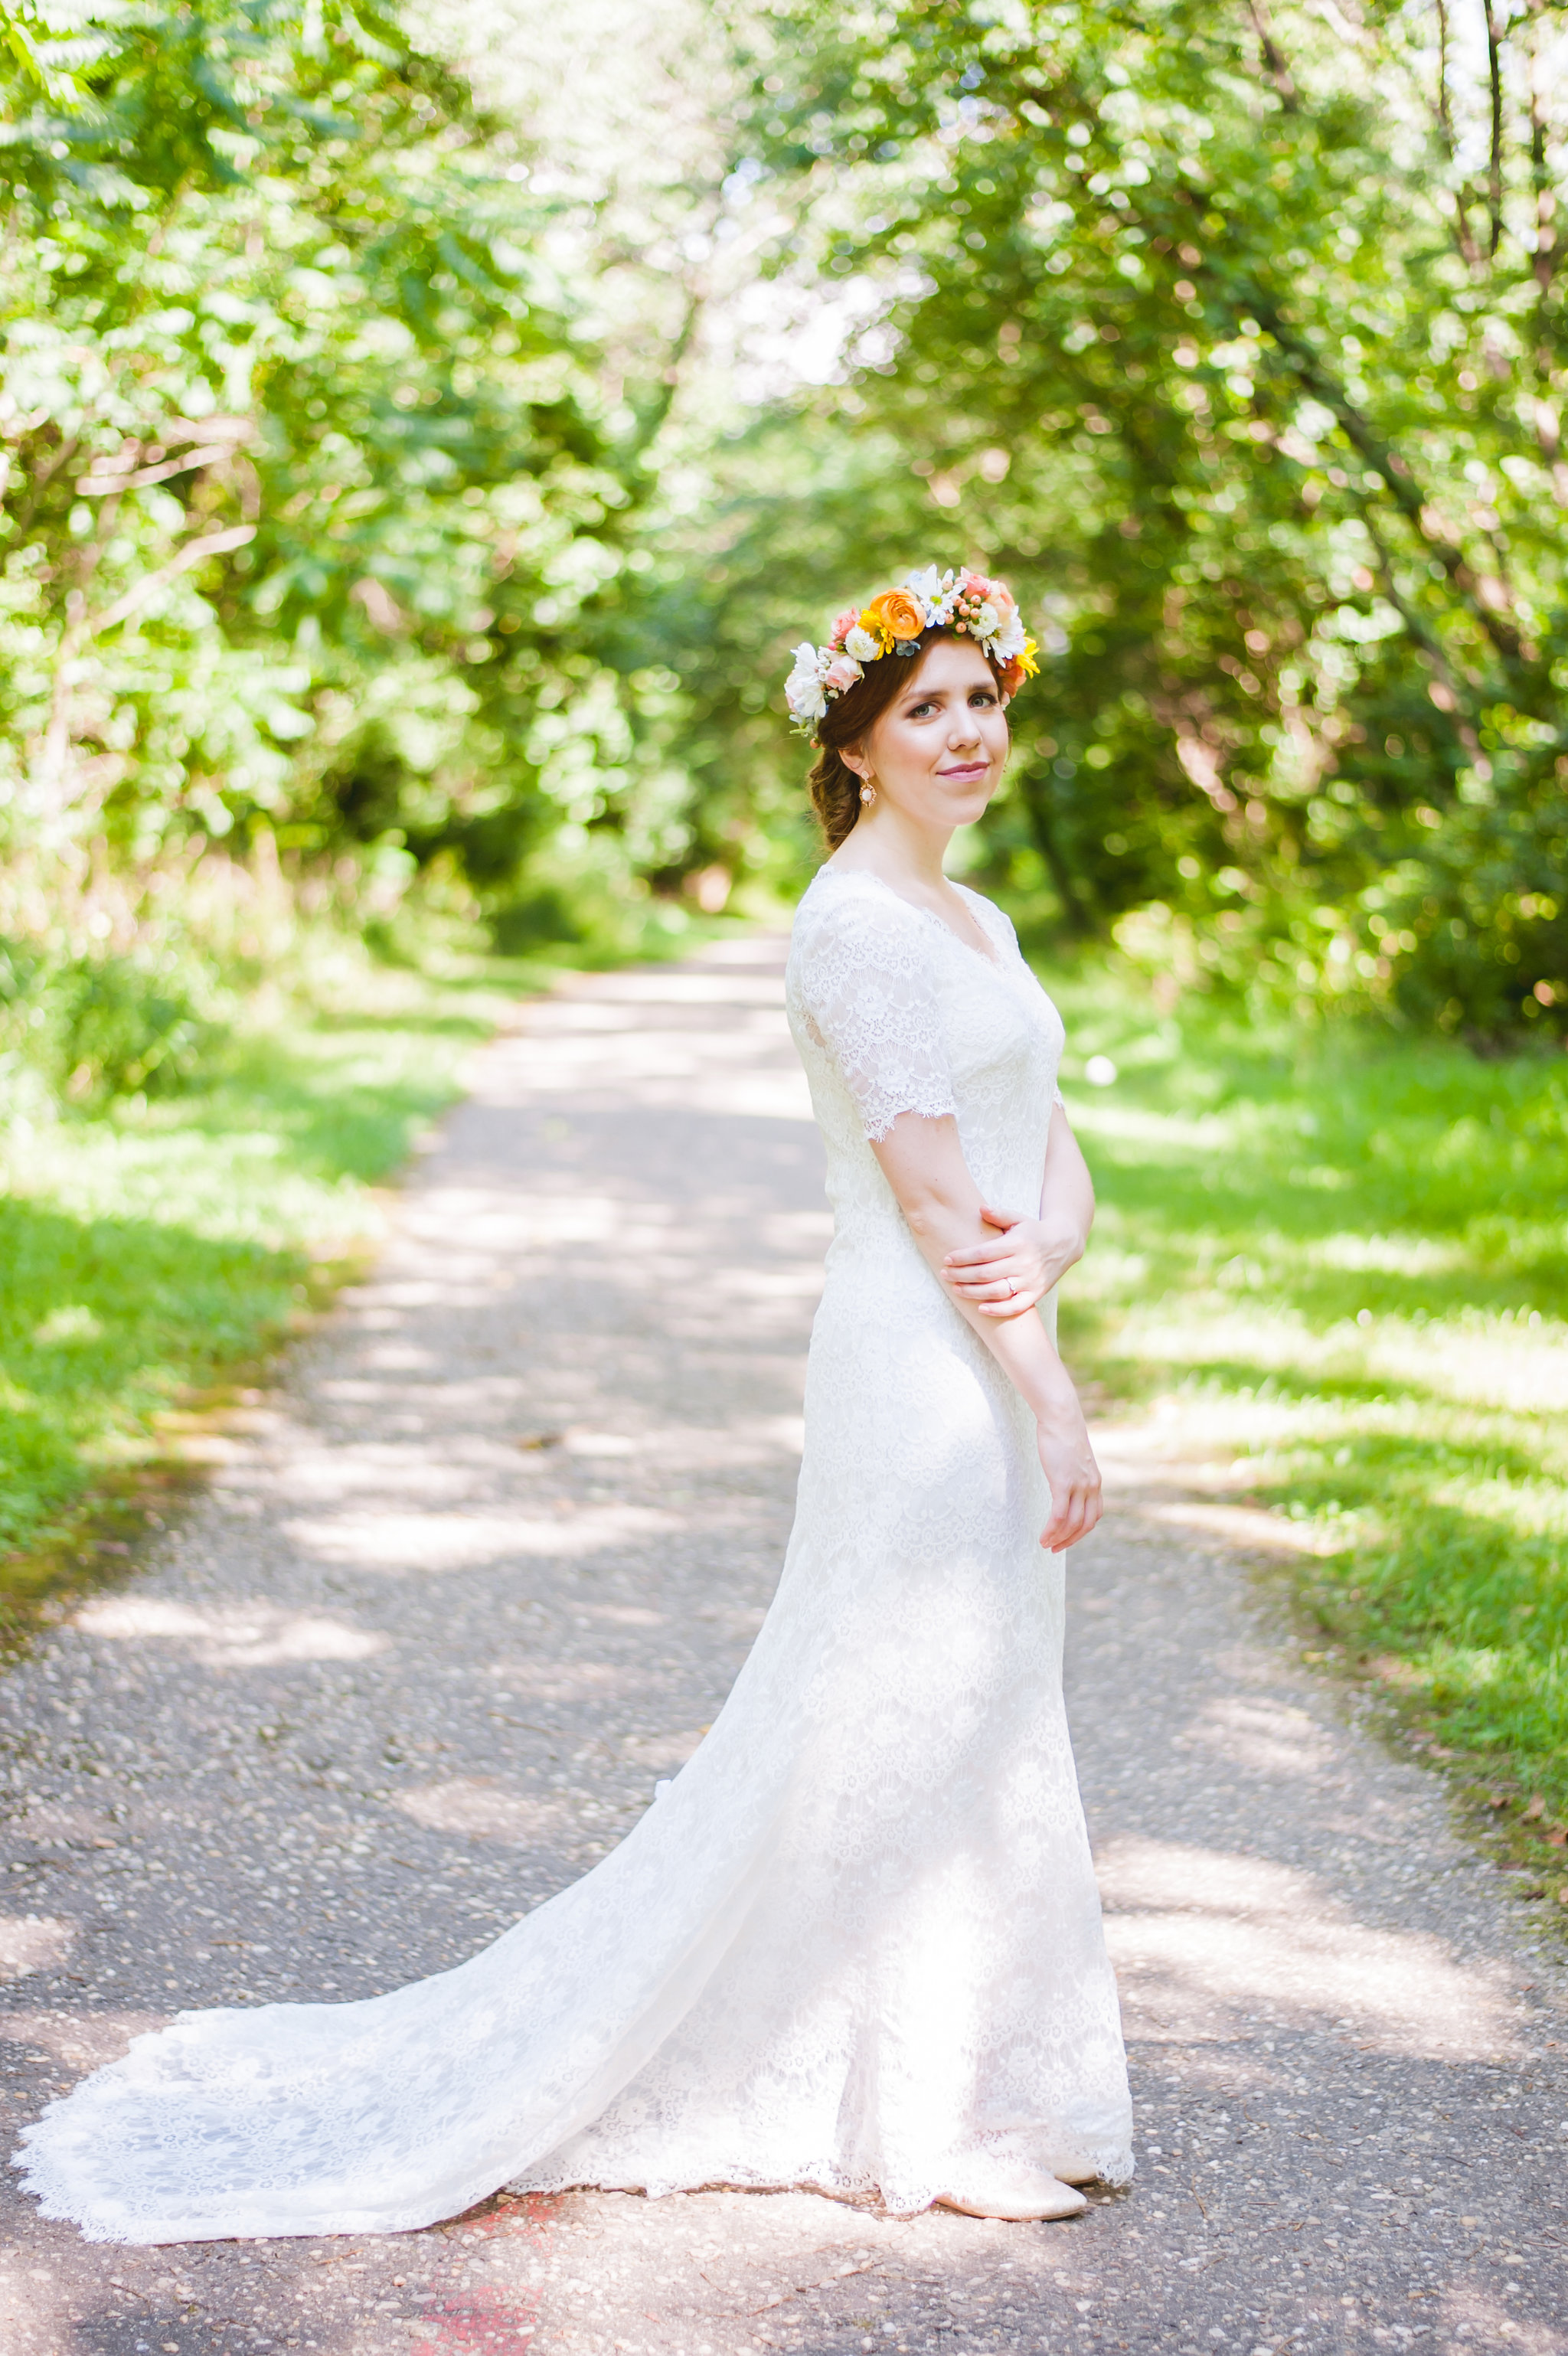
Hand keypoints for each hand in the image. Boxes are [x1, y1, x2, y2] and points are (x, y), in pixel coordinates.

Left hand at [941, 1205, 1085, 1318]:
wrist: (1064, 1244)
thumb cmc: (1033, 1230)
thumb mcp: (1018, 1219)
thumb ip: (999, 1214)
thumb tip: (980, 1208)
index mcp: (1018, 1243)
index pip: (984, 1253)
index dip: (963, 1257)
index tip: (947, 1259)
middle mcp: (1025, 1263)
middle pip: (986, 1273)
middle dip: (962, 1275)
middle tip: (945, 1274)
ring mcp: (1031, 1280)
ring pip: (997, 1291)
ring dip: (973, 1292)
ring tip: (955, 1288)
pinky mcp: (1036, 1293)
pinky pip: (1015, 1306)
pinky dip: (998, 1309)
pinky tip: (980, 1307)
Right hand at [1036, 1411, 1102, 1552]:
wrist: (1061, 1418)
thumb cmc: (1063, 1436)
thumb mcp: (1074, 1460)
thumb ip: (1074, 1474)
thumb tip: (1065, 1482)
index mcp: (1095, 1482)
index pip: (1094, 1516)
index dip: (1081, 1532)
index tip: (1067, 1538)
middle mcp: (1091, 1487)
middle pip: (1085, 1525)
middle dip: (1070, 1541)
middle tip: (1055, 1549)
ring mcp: (1078, 1486)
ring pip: (1072, 1523)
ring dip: (1059, 1538)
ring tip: (1046, 1545)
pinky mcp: (1063, 1483)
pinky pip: (1059, 1515)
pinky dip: (1051, 1529)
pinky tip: (1043, 1536)